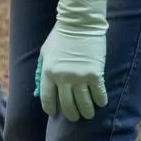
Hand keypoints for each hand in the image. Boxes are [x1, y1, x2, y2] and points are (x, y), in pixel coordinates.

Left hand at [35, 0, 108, 121]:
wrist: (79, 23)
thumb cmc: (60, 37)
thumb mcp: (45, 53)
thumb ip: (42, 70)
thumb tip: (40, 89)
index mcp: (48, 72)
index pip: (47, 97)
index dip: (50, 108)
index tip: (54, 113)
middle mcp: (63, 77)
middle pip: (67, 104)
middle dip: (71, 114)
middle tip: (75, 117)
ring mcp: (80, 77)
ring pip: (84, 103)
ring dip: (86, 112)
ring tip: (88, 114)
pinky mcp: (95, 74)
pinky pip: (98, 93)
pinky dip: (100, 100)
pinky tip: (100, 103)